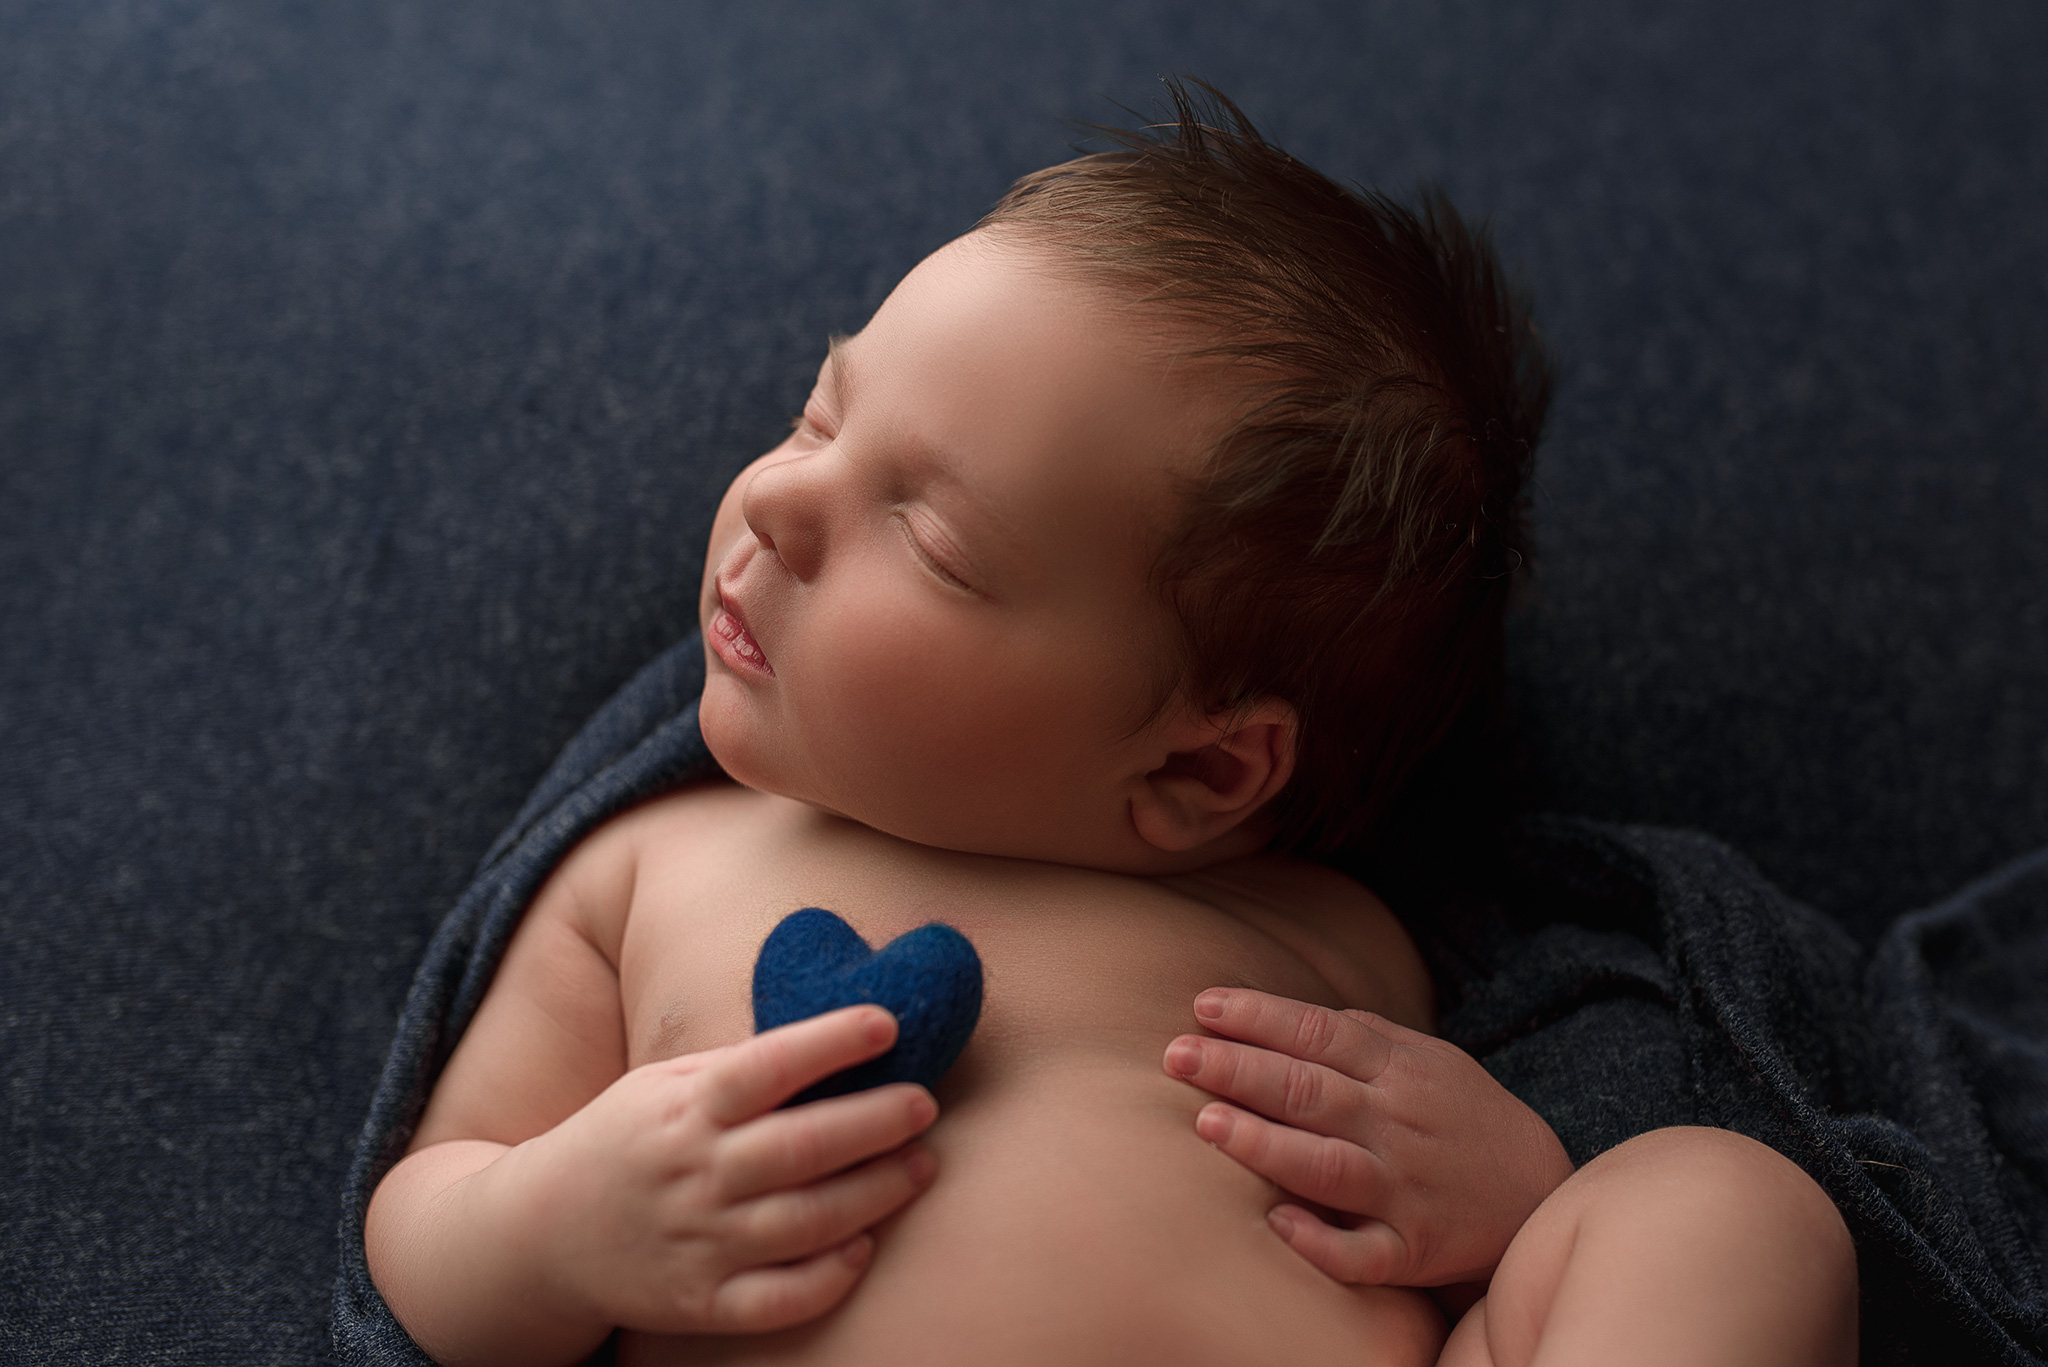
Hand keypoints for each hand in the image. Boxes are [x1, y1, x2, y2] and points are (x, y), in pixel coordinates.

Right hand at [505, 1005, 937, 1336]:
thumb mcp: (662, 1085)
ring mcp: (699, 1243)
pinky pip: (779, 1298)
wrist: (538, 1236)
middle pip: (803, 1146)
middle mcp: (695, 1174)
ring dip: (874, 1194)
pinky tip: (863, 1247)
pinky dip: (829, 1277)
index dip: (831, 1042)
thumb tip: (832, 1041)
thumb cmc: (624, 1140)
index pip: (768, 1066)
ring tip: (921, 1166)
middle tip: (923, 1104)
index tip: (887, 1024)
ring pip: (806, 1222)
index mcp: (685, 1108)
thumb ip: (737, 1069)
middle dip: (876, 1122)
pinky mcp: (701, 1302)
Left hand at [1163, 988, 1571, 1287]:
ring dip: (1264, 1144)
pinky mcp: (1413, 1249)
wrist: (1540, 1192)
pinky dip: (1322, 1242)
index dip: (1260, 1016)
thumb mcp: (1428, 1057)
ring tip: (1205, 1122)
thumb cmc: (1462, 1115)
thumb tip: (1277, 1012)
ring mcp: (1403, 1188)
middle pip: (1310, 1090)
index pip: (1319, 1034)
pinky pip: (1363, 1252)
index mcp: (1397, 1070)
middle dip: (1238, 1070)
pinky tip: (1278, 1223)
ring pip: (1326, 1165)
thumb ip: (1360, 1034)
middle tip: (1176, 1055)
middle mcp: (1396, 1124)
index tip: (1203, 1006)